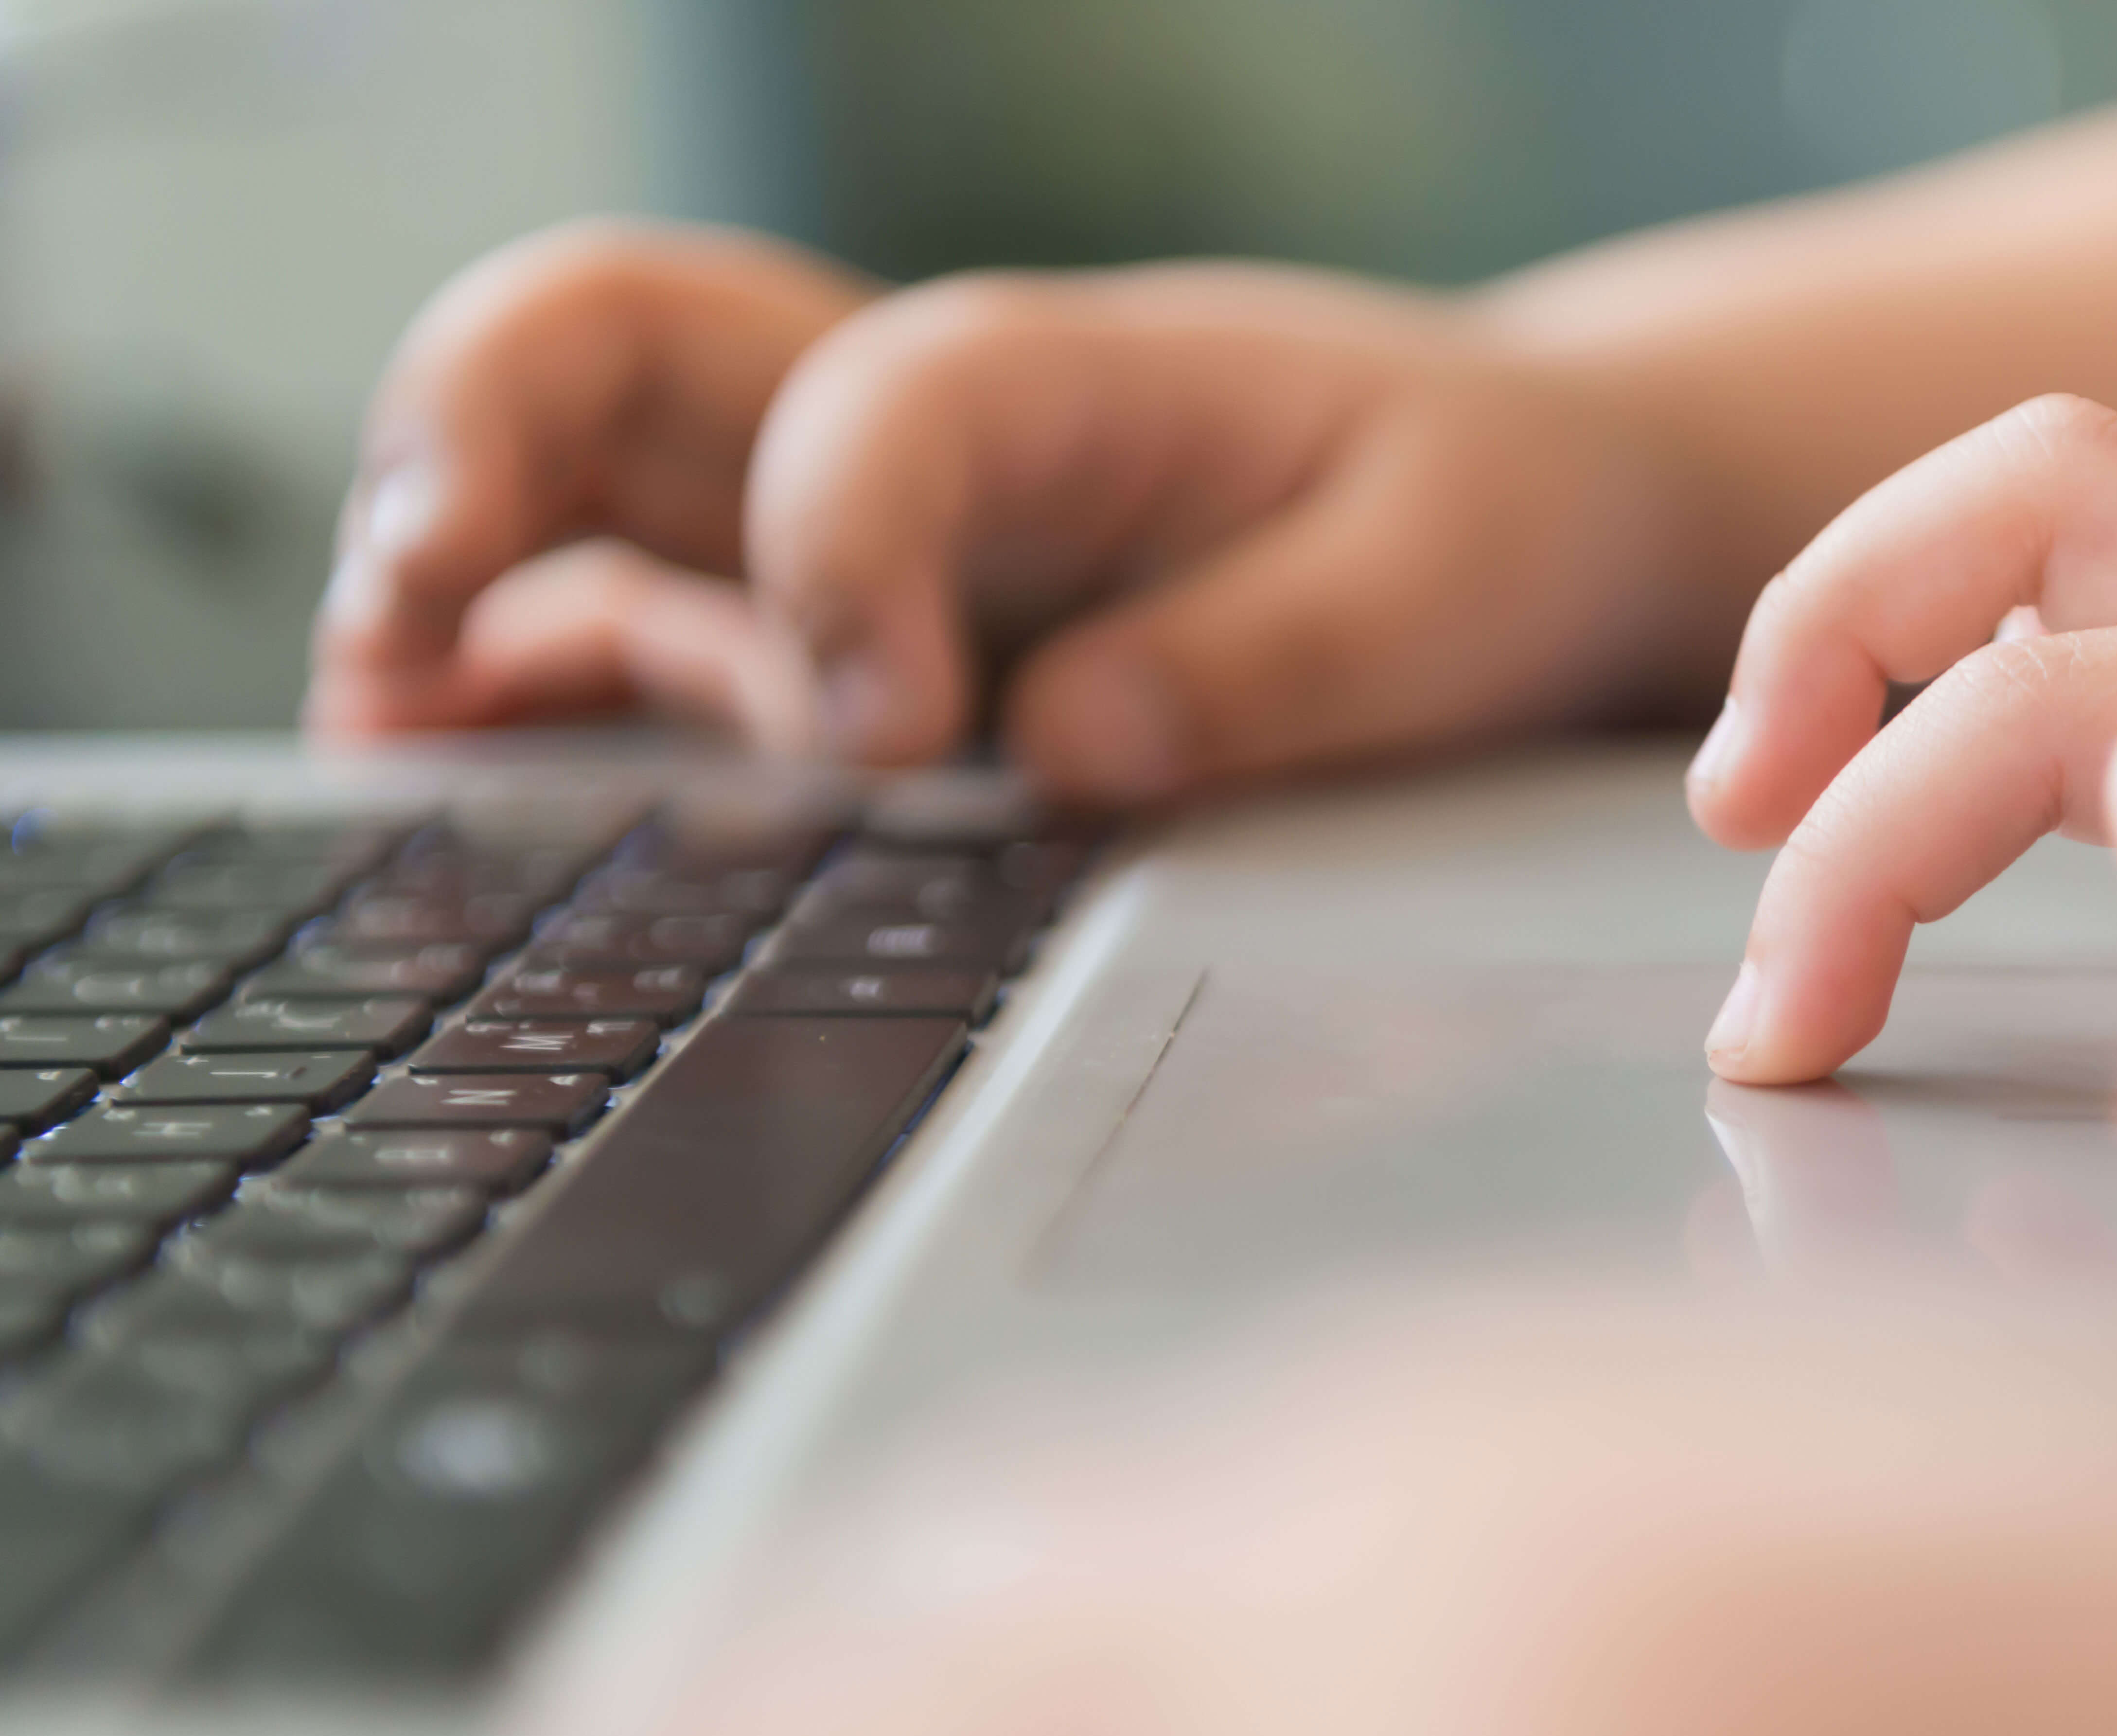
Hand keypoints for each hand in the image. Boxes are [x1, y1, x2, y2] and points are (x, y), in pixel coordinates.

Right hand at [311, 225, 1725, 800]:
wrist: (1504, 504)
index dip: (833, 556)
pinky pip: (618, 630)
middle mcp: (900, 428)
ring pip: (570, 484)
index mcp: (1054, 373)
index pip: (869, 411)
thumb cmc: (1477, 512)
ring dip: (444, 573)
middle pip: (610, 344)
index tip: (886, 734)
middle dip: (478, 437)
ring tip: (370, 708)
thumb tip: (1059, 752)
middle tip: (421, 585)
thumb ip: (1263, 663)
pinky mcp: (810, 631)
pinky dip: (511, 688)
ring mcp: (829, 527)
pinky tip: (435, 768)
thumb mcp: (1437, 586)